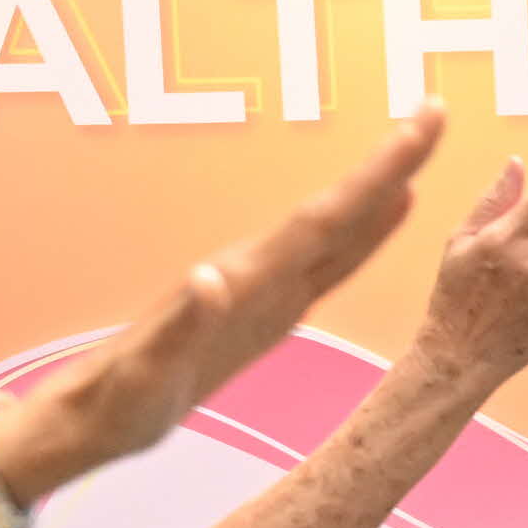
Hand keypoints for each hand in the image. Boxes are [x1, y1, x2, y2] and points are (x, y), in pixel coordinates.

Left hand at [0, 115, 445, 495]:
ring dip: (382, 188)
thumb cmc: (119, 399)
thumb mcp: (147, 372)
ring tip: (423, 148)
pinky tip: (386, 216)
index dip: (374, 177)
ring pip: (339, 229)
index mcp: (241, 280)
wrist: (92, 416)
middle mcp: (256, 272)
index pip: (322, 219)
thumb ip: (181, 324)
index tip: (417, 129)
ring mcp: (263, 288)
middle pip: (338, 208)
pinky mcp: (266, 310)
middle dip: (390, 161)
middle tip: (435, 110)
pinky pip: (329, 263)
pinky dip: (365, 235)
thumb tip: (213, 277)